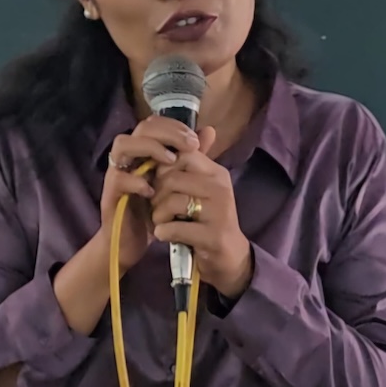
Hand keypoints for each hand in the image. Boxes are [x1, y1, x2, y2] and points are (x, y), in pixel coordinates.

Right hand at [100, 115, 200, 272]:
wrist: (132, 242)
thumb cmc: (153, 209)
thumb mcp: (176, 181)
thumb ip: (190, 156)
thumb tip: (209, 130)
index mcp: (143, 151)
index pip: (154, 123)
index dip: (174, 126)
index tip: (195, 141)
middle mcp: (128, 156)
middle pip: (141, 128)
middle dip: (167, 133)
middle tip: (189, 146)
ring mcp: (116, 172)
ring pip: (122, 144)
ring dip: (149, 148)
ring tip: (170, 161)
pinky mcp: (110, 193)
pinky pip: (118, 178)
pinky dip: (136, 181)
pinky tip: (153, 190)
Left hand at [150, 126, 253, 299]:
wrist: (229, 258)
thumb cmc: (209, 220)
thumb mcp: (203, 188)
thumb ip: (195, 162)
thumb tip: (202, 128)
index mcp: (217, 173)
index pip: (183, 154)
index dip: (163, 166)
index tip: (158, 181)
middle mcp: (221, 188)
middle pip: (172, 177)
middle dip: (156, 192)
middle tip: (156, 205)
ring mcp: (219, 212)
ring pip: (172, 200)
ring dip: (158, 214)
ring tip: (160, 221)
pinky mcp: (213, 236)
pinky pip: (175, 227)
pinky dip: (163, 232)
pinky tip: (164, 234)